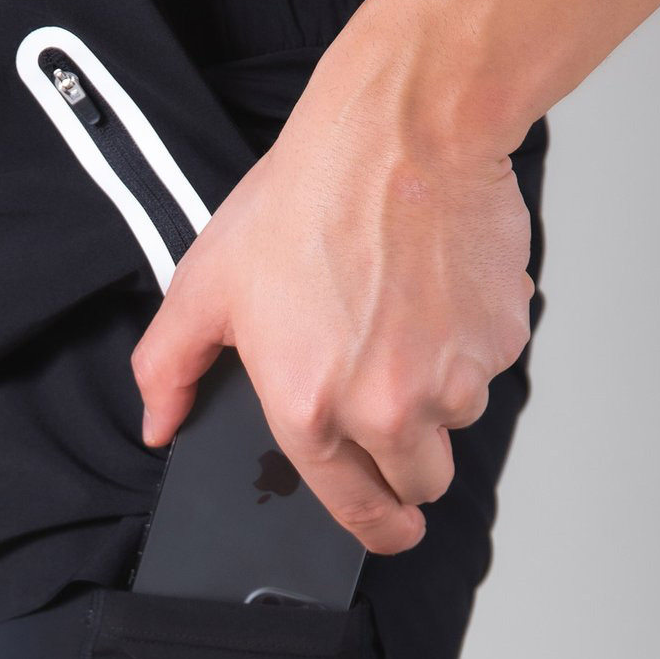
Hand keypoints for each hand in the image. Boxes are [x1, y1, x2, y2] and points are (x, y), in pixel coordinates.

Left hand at [131, 60, 534, 554]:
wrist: (406, 128)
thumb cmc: (307, 199)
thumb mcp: (205, 286)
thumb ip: (170, 369)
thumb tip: (156, 424)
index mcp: (312, 412)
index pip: (358, 512)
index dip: (379, 528)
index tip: (391, 530)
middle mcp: (389, 409)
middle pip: (422, 483)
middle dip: (409, 461)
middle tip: (389, 405)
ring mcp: (454, 376)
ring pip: (457, 420)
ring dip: (439, 391)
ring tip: (401, 319)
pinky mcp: (502, 337)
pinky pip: (490, 362)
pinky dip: (469, 339)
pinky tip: (434, 289)